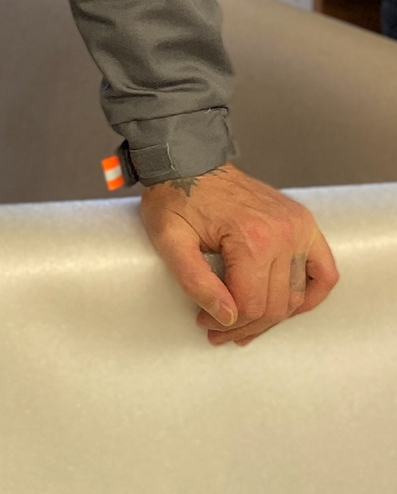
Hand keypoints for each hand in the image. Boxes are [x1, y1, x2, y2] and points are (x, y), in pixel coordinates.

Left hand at [139, 162, 337, 345]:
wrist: (188, 160)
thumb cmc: (175, 196)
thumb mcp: (169, 238)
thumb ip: (195, 280)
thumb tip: (226, 317)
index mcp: (251, 238)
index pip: (251, 304)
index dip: (228, 324)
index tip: (205, 324)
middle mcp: (283, 234)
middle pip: (275, 305)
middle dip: (247, 326)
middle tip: (220, 333)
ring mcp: (299, 227)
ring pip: (297, 295)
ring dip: (274, 317)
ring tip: (246, 324)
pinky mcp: (303, 223)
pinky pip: (324, 271)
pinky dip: (312, 294)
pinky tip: (289, 307)